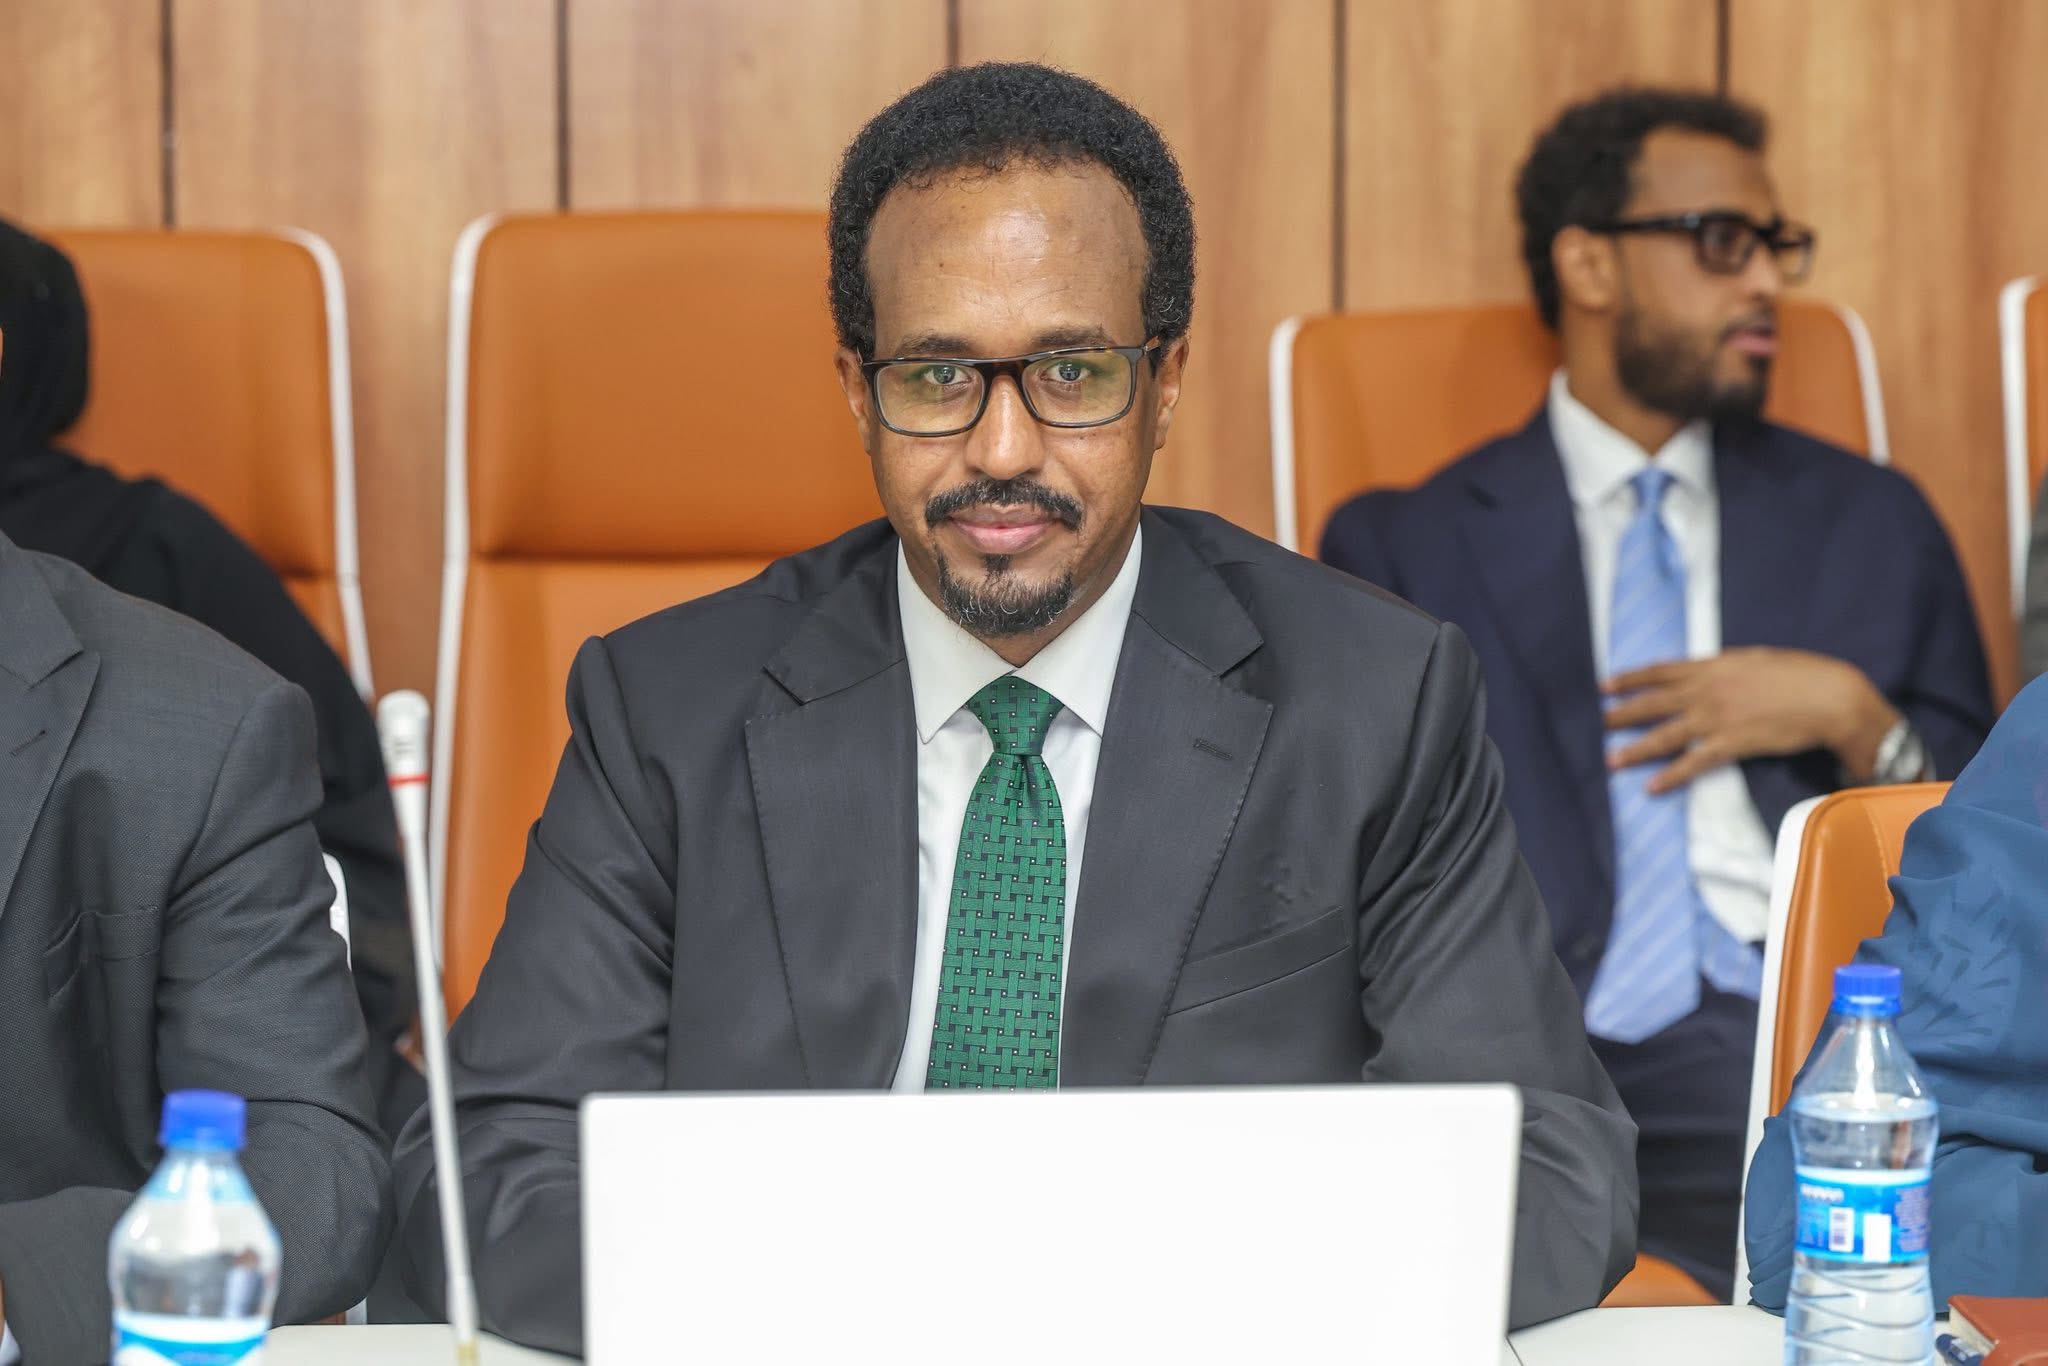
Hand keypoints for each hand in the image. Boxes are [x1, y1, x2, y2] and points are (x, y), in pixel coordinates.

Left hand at [1604, 647, 1899, 793]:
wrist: (1829, 697)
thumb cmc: (1799, 674)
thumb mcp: (1754, 659)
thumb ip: (1725, 667)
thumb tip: (1709, 669)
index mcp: (1712, 667)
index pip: (1660, 671)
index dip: (1630, 679)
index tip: (1605, 685)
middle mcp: (1707, 690)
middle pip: (1653, 702)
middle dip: (1621, 713)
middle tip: (1596, 722)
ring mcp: (1717, 717)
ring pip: (1665, 734)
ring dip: (1635, 749)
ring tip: (1611, 760)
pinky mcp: (1732, 743)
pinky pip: (1693, 762)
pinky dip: (1671, 775)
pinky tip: (1652, 787)